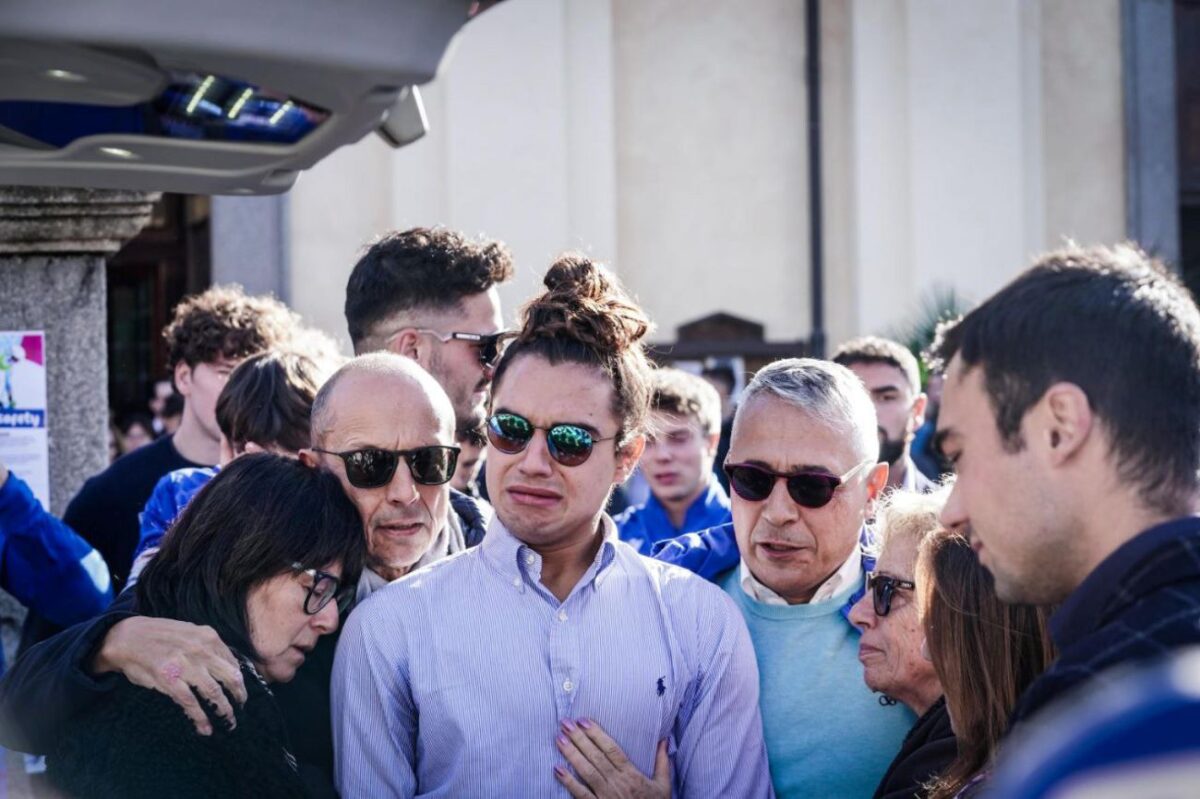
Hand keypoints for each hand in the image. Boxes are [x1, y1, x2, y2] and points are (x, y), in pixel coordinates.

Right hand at [92, 616, 247, 735]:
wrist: (126, 637)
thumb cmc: (158, 635)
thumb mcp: (189, 632)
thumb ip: (207, 646)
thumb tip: (225, 665)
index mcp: (208, 636)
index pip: (232, 662)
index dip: (239, 680)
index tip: (240, 691)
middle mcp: (201, 650)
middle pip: (230, 678)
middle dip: (239, 696)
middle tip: (241, 708)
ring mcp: (186, 665)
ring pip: (214, 693)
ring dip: (224, 710)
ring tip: (229, 722)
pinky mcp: (169, 680)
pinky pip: (191, 703)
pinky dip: (200, 717)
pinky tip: (205, 728)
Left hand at [554, 718, 669, 798]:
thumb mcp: (663, 785)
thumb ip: (662, 762)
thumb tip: (664, 740)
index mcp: (632, 775)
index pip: (612, 749)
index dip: (597, 734)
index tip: (584, 720)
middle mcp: (618, 783)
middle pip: (596, 757)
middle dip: (579, 738)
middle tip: (565, 723)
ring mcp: (607, 796)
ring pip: (587, 772)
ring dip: (572, 755)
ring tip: (559, 739)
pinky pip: (581, 795)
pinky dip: (569, 782)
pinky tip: (557, 769)